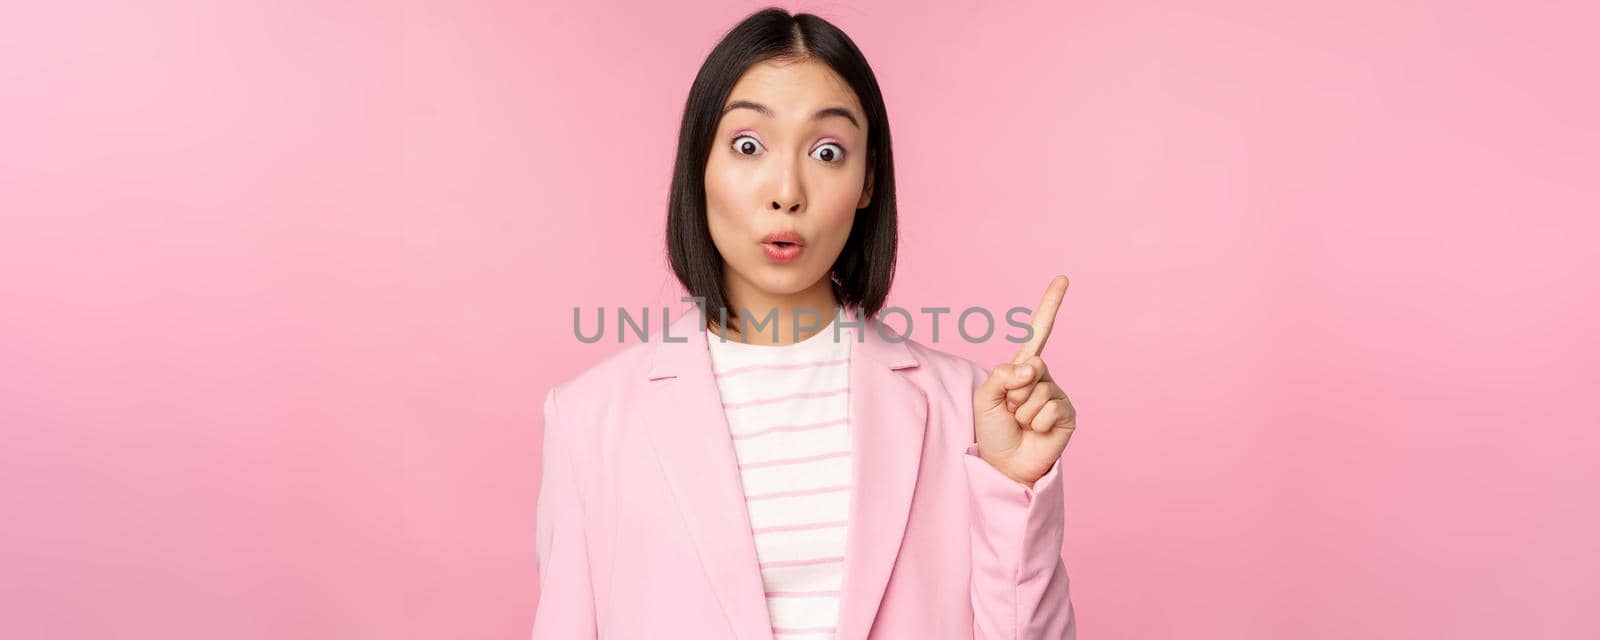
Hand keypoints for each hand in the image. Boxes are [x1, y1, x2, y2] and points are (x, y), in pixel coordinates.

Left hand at [972, 275, 1076, 487]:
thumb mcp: (985, 397)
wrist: (1005, 465)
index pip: (1039, 331)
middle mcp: (1042, 377)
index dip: (1050, 304)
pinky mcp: (1068, 413)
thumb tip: (1033, 367)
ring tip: (1021, 424)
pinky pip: (1050, 408)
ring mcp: (1057, 395)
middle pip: (1032, 365)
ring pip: (1039, 391)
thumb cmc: (992, 431)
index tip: (1063, 278)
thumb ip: (1003, 374)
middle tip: (1010, 411)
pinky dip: (1035, 423)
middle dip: (1014, 391)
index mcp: (1022, 368)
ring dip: (1023, 411)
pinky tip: (1035, 432)